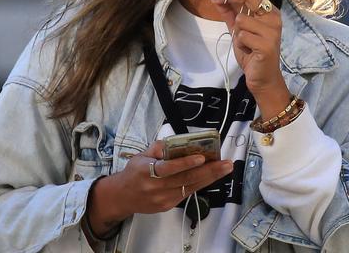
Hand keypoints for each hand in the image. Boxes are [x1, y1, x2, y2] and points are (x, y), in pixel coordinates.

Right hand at [85, 141, 232, 237]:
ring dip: (211, 178)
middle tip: (226, 163)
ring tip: (225, 168)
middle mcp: (156, 187)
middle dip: (209, 171)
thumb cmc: (134, 172)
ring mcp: (163, 199)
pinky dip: (201, 183)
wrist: (122, 197)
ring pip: (191, 187)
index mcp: (147, 171)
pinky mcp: (168, 206)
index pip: (169, 168)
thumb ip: (159, 148)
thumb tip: (178, 141)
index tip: (202, 157)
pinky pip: (187, 193)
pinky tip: (212, 176)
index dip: (186, 163)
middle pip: (186, 179)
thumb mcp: (141, 155)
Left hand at [210, 0, 290, 117]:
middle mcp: (273, 17)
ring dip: (236, 32)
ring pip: (241, 19)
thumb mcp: (237, 29)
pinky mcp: (267, 45)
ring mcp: (272, 31)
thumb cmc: (252, 52)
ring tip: (244, 42)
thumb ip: (229, 12)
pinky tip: (248, 50)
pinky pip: (242, 35)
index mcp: (268, 11)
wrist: (262, 77)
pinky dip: (240, 43)